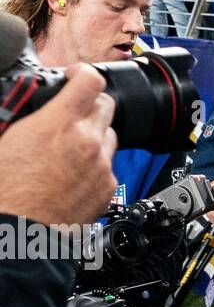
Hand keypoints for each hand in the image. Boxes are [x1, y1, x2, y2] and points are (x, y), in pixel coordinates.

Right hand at [0, 64, 116, 225]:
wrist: (17, 233)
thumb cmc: (4, 192)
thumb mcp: (6, 139)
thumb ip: (25, 117)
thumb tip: (26, 108)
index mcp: (58, 124)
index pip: (89, 80)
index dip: (82, 73)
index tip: (76, 76)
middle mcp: (87, 140)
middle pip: (105, 104)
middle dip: (89, 104)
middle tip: (72, 112)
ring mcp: (101, 164)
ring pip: (110, 134)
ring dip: (94, 134)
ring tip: (69, 148)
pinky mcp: (108, 186)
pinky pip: (109, 165)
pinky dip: (95, 164)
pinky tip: (73, 174)